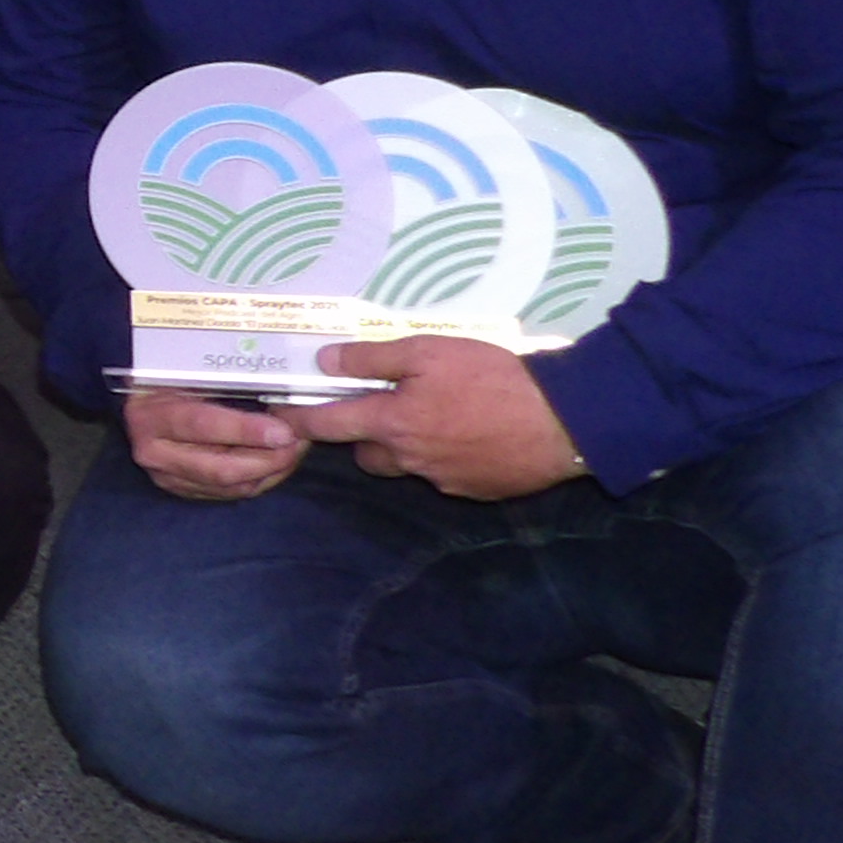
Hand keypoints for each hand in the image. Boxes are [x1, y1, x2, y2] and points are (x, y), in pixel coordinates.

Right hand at [122, 383, 313, 501]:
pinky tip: (278, 461)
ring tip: (295, 449)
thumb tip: (274, 392)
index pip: (201, 426)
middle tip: (298, 443)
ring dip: (271, 471)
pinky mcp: (185, 490)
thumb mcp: (185, 373)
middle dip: (268, 460)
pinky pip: (232, 493)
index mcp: (150, 417)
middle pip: (220, 468)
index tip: (282, 430)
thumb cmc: (165, 380)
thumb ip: (222, 383)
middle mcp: (154, 454)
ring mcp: (169, 478)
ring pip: (231, 486)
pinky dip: (261, 479)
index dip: (245, 430)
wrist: (139, 404)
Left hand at [296, 335, 592, 500]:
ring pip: (405, 466)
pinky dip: (445, 457)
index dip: (299, 419)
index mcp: (393, 423)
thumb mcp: (428, 352)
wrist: (562, 421)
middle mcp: (410, 459)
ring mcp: (443, 480)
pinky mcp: (474, 491)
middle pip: (366, 454)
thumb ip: (372, 358)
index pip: (328, 425)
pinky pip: (443, 475)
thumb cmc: (492, 378)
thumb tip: (324, 362)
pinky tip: (470, 434)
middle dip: (365, 436)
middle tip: (385, 408)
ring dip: (406, 448)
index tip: (280, 416)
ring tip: (435, 418)